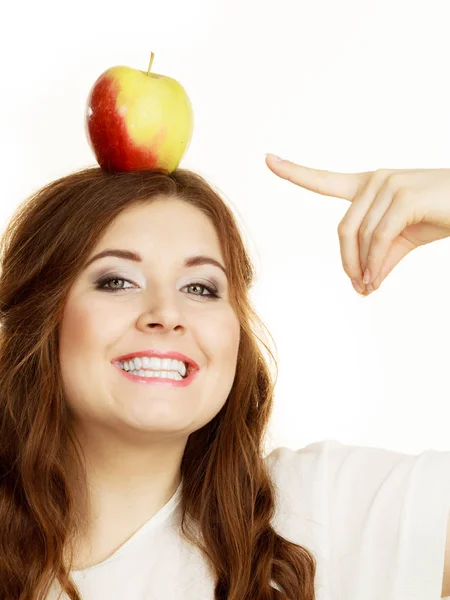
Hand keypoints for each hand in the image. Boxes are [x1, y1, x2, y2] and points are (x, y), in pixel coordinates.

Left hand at [265, 154, 449, 293]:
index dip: (294, 171)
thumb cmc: (440, 216)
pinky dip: (376, 263)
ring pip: (361, 236)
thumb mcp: (403, 239)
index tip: (268, 159)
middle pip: (344, 229)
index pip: (325, 180)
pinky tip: (377, 278)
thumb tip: (362, 285)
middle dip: (348, 261)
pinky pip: (379, 238)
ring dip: (364, 268)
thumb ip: (379, 256)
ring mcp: (388, 184)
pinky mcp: (404, 196)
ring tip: (370, 286)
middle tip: (359, 286)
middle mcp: (375, 180)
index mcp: (368, 186)